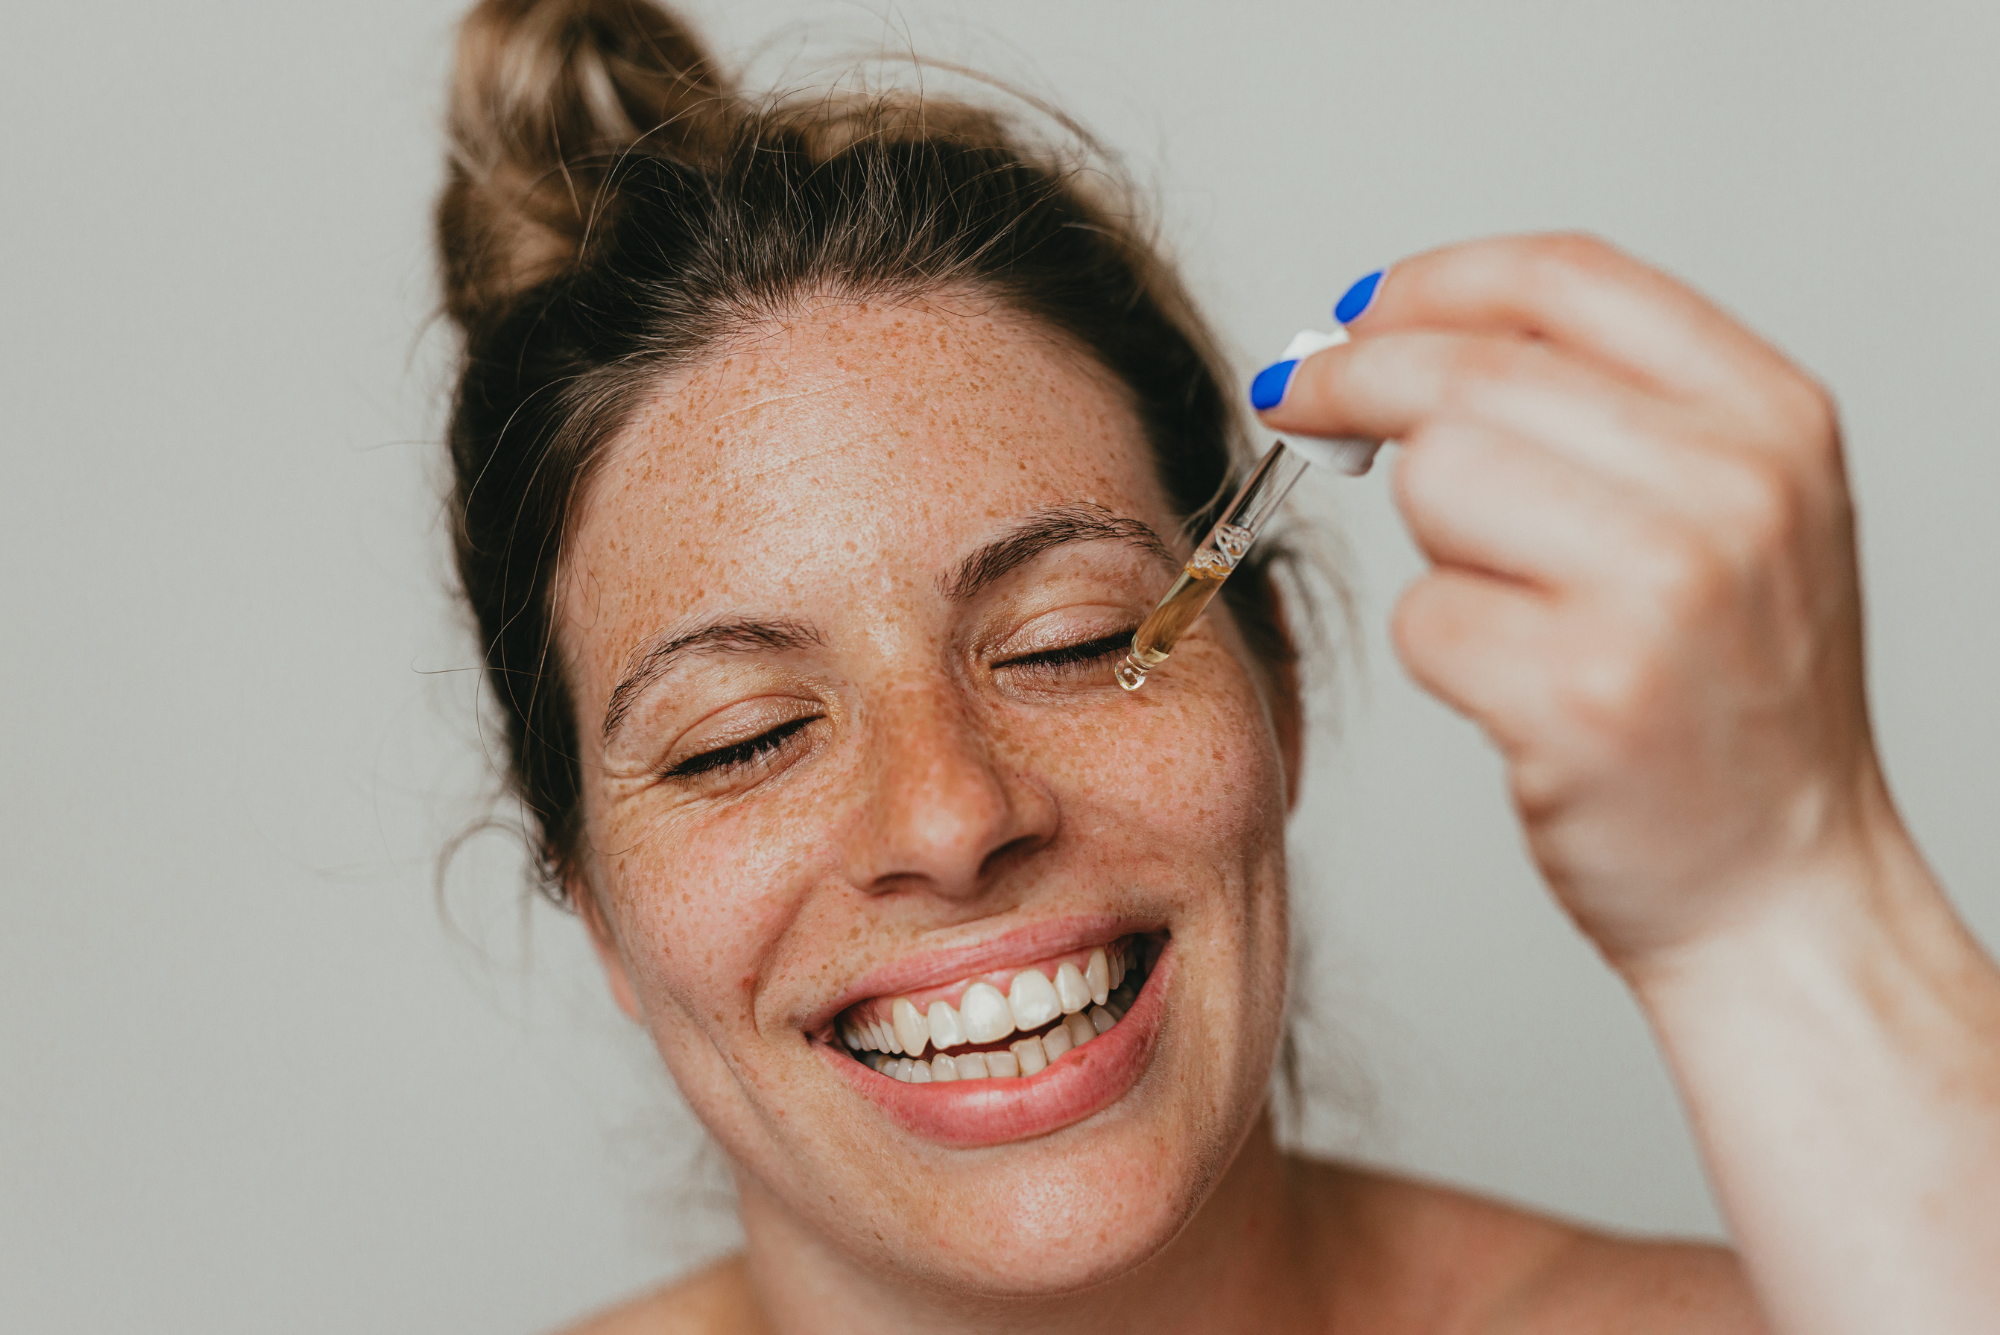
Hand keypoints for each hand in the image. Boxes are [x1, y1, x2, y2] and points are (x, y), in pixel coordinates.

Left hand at [1257, 233, 1888, 968]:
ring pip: (1437, 479)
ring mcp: (1664, 591)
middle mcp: (1735, 488)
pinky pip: (1424, 616)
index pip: (1564, 278)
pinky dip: (1440, 653)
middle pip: (1470, 371)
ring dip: (1435, 546)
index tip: (1351, 315)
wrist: (1782, 890)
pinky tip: (1513, 692)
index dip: (1429, 284)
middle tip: (1294, 405)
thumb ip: (1601, 408)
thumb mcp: (1729, 514)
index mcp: (1773, 419)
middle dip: (1351, 383)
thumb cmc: (1727, 703)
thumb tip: (1395, 331)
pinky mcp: (1581, 694)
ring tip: (1511, 610)